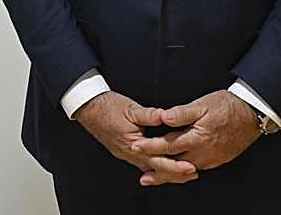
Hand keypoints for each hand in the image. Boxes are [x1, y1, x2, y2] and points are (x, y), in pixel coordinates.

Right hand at [73, 91, 198, 186]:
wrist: (88, 106)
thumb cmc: (108, 106)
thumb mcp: (130, 108)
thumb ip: (149, 114)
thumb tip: (165, 116)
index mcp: (133, 145)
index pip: (158, 161)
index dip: (175, 166)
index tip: (191, 167)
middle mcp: (129, 153)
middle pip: (155, 169)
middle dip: (175, 174)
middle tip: (193, 174)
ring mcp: (125, 153)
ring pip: (149, 168)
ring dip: (165, 171)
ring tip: (181, 172)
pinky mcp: (122, 150)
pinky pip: (141, 163)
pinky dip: (154, 165)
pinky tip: (160, 163)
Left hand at [131, 90, 260, 180]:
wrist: (251, 114)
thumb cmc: (226, 106)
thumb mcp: (202, 104)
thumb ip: (181, 113)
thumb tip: (163, 117)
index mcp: (197, 138)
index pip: (168, 145)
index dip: (150, 147)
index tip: (135, 147)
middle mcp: (204, 152)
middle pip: (176, 164)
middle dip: (158, 171)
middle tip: (143, 178)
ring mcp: (211, 158)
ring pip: (186, 170)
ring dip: (170, 175)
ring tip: (156, 178)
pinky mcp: (218, 159)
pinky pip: (197, 168)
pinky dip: (184, 172)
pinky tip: (178, 172)